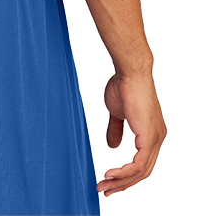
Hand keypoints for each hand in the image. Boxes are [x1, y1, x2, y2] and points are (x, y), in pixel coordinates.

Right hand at [96, 71, 166, 196]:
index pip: (142, 161)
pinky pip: (138, 165)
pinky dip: (124, 173)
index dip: (125, 174)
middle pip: (142, 172)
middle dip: (122, 183)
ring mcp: (156, 139)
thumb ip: (116, 129)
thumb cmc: (123, 85)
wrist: (130, 72)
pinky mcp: (149, 137)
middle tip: (104, 189)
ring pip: (141, 172)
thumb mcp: (116, 112)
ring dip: (120, 181)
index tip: (108, 179)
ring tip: (103, 185)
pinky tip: (110, 174)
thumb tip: (112, 146)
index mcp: (151, 132)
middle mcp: (158, 138)